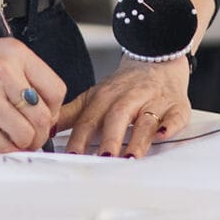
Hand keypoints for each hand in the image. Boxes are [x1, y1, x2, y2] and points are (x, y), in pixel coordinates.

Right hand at [0, 34, 68, 152]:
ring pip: (26, 134)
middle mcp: (5, 72)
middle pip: (44, 116)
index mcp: (14, 53)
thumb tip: (37, 106)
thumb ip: (17, 76)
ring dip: (23, 144)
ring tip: (13, 140)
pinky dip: (3, 149)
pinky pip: (0, 145)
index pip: (55, 89)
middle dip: (41, 134)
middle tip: (32, 136)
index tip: (46, 116)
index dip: (54, 110)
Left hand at [56, 57, 189, 158]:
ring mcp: (153, 101)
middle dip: (109, 139)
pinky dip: (171, 125)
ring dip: (138, 139)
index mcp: (105, 97)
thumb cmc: (123, 87)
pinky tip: (164, 135)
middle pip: (117, 117)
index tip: (73, 157)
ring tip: (131, 158)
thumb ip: (69, 114)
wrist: (157, 59)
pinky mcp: (175, 105)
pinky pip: (176, 115)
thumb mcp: (93, 96)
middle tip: (103, 159)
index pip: (89, 119)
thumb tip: (44, 129)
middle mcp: (128, 98)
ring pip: (145, 119)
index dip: (80, 138)